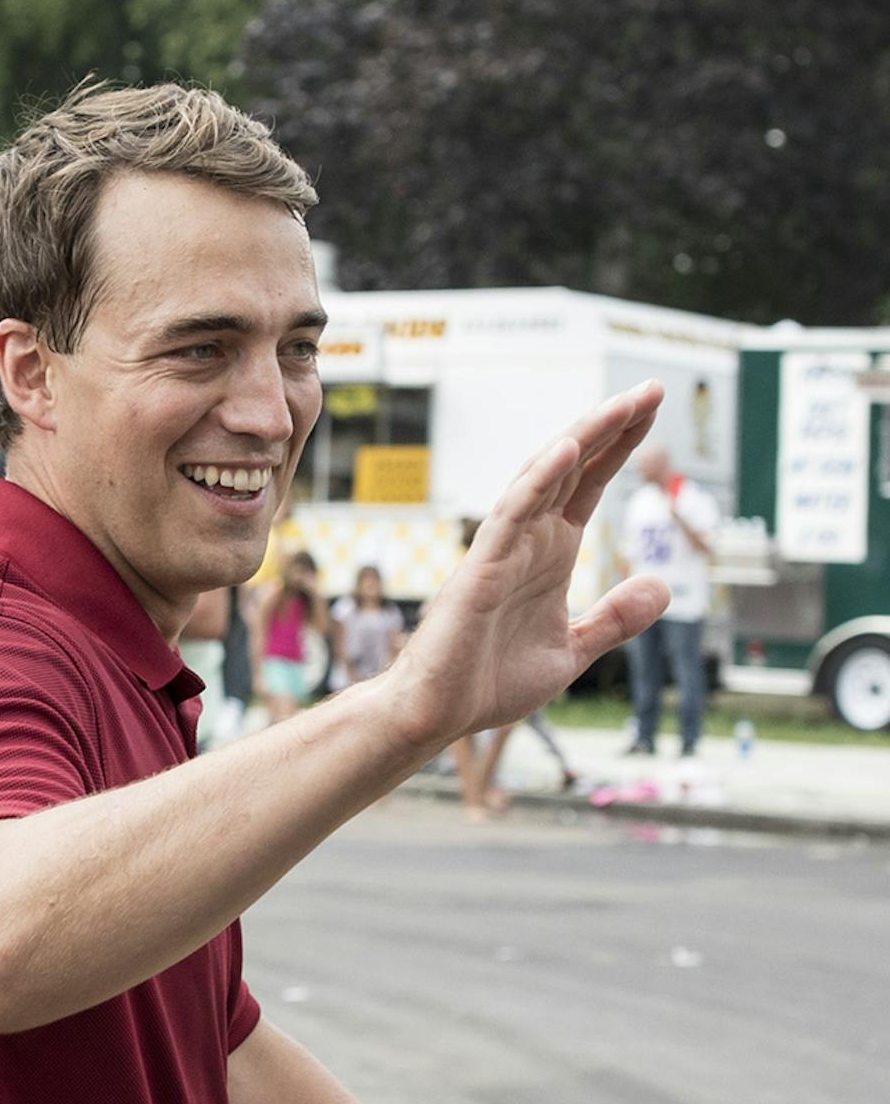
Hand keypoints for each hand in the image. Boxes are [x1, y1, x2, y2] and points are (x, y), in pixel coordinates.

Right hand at [383, 383, 670, 747]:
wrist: (439, 715)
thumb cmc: (490, 682)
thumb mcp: (574, 650)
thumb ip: (615, 618)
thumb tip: (664, 585)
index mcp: (551, 552)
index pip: (590, 482)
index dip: (621, 445)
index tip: (652, 407)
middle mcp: (529, 539)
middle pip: (573, 466)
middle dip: (612, 426)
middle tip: (652, 388)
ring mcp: (504, 549)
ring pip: (545, 478)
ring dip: (584, 439)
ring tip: (621, 405)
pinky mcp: (482, 568)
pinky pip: (513, 514)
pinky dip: (539, 481)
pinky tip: (569, 450)